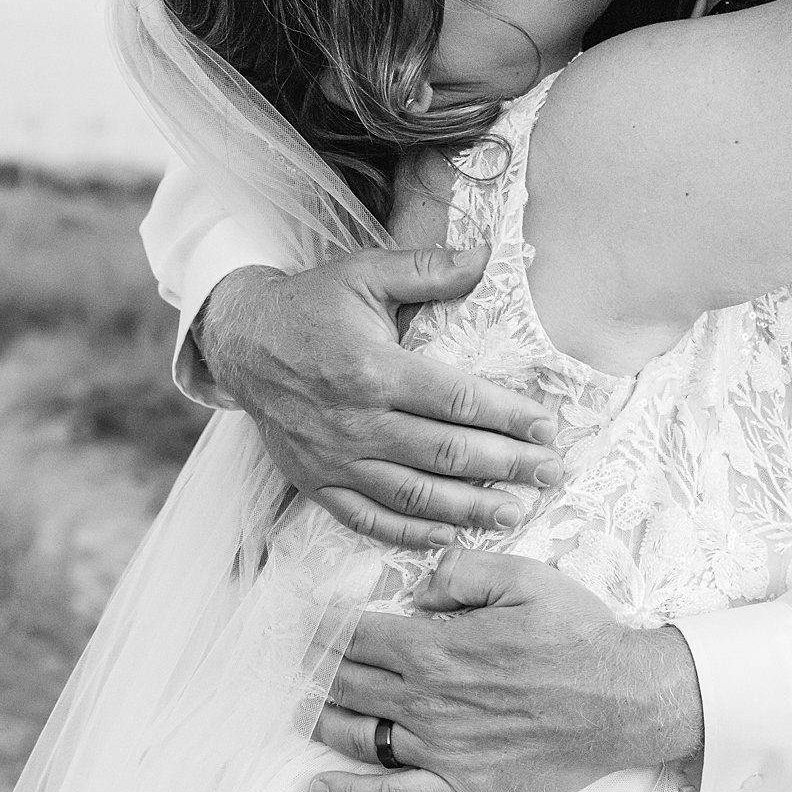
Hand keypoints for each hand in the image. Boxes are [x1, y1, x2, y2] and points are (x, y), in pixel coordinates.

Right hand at [196, 250, 563, 547]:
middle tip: (550, 473)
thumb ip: (429, 270)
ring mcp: (335, 459)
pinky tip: (451, 535)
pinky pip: (370, 520)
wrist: (241, 342)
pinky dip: (413, 533)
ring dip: (470, 509)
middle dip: (506, 466)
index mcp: (373, 368)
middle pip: (446, 453)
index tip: (547, 429)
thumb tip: (487, 255)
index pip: (457, 401)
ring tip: (515, 511)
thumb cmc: (311, 306)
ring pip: (415, 496)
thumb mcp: (366, 274)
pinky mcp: (317, 483)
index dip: (508, 418)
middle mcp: (355, 421)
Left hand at [309, 549, 704, 791]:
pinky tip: (320, 787)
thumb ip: (462, 573)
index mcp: (437, 648)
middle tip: (301, 663)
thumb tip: (417, 590)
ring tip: (304, 711)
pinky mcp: (458, 786)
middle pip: (348, 684)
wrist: (624, 701)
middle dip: (316, 670)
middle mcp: (427, 700)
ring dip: (320, 721)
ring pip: (357, 736)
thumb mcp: (526, 577)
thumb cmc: (579, 637)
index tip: (311, 622)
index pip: (357, 636)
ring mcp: (439, 749)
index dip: (325, 627)